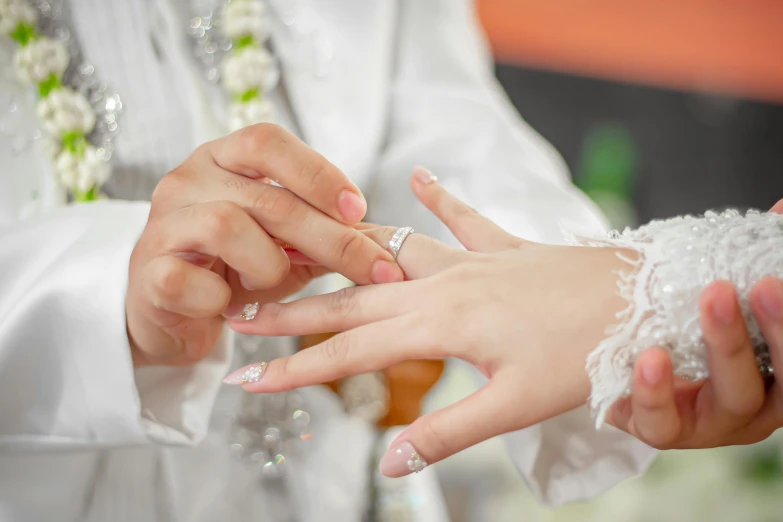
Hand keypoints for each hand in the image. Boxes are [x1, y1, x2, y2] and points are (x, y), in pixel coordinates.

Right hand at [127, 124, 401, 366]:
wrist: (172, 311)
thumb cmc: (234, 268)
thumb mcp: (284, 244)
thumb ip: (322, 233)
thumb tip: (385, 240)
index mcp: (222, 160)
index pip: (267, 142)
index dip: (317, 172)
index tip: (358, 209)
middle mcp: (187, 180)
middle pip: (267, 197)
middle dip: (329, 238)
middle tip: (374, 269)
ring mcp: (162, 223)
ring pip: (225, 225)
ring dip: (267, 263)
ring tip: (271, 281)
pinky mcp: (146, 272)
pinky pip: (187, 279)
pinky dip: (219, 297)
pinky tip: (227, 305)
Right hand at [225, 168, 628, 475]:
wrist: (642, 299)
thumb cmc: (586, 353)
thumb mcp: (517, 405)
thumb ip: (450, 431)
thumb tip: (391, 462)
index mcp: (440, 325)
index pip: (348, 351)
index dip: (295, 368)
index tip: (247, 376)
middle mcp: (443, 285)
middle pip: (350, 298)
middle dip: (293, 311)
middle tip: (242, 313)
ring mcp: (471, 261)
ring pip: (390, 253)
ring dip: (342, 256)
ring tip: (298, 249)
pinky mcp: (502, 248)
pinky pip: (463, 219)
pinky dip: (440, 199)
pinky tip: (420, 176)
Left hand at [608, 198, 782, 448]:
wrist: (631, 365)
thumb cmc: (690, 330)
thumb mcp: (725, 297)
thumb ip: (755, 260)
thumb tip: (781, 211)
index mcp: (779, 376)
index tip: (774, 279)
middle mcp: (756, 407)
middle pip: (777, 381)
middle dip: (767, 332)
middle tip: (741, 287)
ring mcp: (711, 424)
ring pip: (728, 402)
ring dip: (722, 350)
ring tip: (707, 304)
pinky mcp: (662, 430)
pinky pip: (660, 422)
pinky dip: (653, 393)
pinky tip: (648, 358)